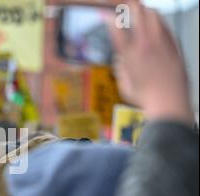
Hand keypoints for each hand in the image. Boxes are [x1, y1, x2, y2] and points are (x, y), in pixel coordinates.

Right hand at [109, 0, 193, 124]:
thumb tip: (119, 59)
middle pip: (138, 11)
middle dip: (129, 6)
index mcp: (130, 53)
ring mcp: (163, 42)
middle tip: (124, 6)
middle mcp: (146, 43)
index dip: (108, 17)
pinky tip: (156, 27)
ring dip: (145, 11)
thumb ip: (120, 67)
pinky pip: (166, 26)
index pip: (116, 26)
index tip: (104, 14)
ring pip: (155, 14)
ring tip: (140, 13)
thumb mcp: (124, 84)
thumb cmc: (145, 98)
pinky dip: (158, 22)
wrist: (169, 102)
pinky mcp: (174, 45)